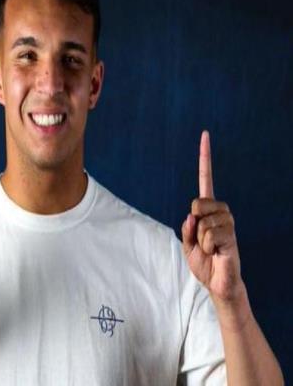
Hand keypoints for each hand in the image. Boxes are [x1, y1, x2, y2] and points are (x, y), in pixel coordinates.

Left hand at [181, 131, 242, 302]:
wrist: (217, 284)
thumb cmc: (204, 263)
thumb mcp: (187, 244)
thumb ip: (187, 228)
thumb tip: (192, 215)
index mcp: (208, 210)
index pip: (206, 180)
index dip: (205, 158)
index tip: (205, 134)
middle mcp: (221, 212)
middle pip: (198, 203)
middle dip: (194, 221)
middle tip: (200, 238)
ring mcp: (228, 224)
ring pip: (203, 222)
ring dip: (200, 239)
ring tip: (209, 248)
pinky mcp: (232, 237)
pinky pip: (209, 235)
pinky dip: (206, 247)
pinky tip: (216, 252)